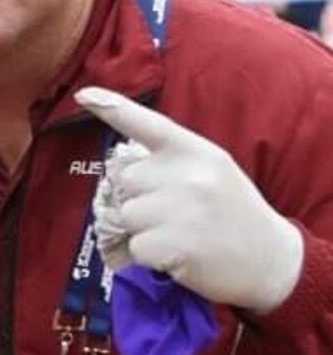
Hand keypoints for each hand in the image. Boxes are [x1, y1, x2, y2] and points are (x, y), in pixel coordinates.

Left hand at [76, 86, 304, 312]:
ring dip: (143, 229)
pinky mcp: (176, 244)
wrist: (271, 259)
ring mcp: (183, 210)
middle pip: (125, 181)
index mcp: (195, 151)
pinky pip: (134, 246)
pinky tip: (177, 254)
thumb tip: (120, 172)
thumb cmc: (229, 211)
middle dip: (138, 198)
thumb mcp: (211, 170)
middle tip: (174, 213)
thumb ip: (170, 162)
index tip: (83, 95)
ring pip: (126, 215)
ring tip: (178, 233)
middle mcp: (189, 175)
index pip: (147, 123)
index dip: (112, 108)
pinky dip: (148, 255)